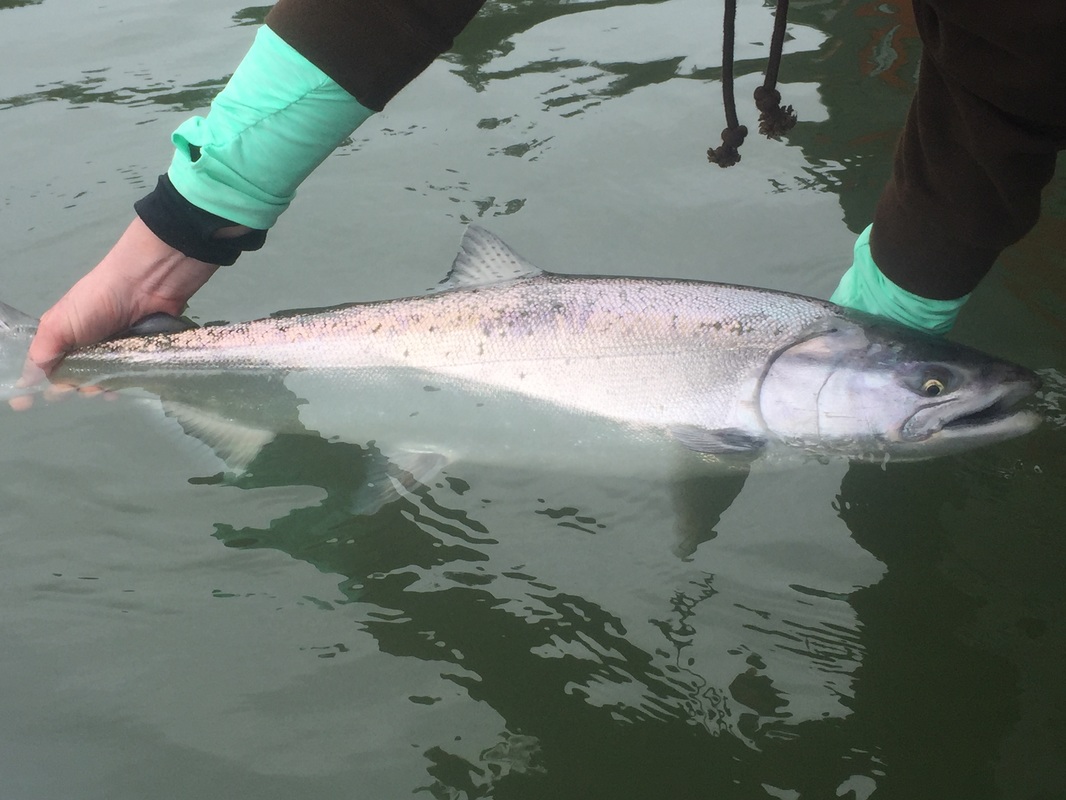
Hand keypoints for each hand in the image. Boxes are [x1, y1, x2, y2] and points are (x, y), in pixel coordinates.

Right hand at [26, 216, 219, 375]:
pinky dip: (120, 386)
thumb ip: (43, 350)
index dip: (36, 384)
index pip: (45, 366)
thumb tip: (31, 379)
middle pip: (73, 380)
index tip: (25, 404)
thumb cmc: (97, 301)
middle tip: (75, 389)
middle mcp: (86, 345)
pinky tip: (119, 390)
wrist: (146, 286)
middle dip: (69, 389)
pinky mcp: (138, 355)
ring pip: (100, 383)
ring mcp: (113, 352)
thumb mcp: (59, 323)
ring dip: (97, 389)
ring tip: (99, 388)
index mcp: (63, 335)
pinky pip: (126, 379)